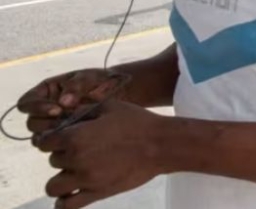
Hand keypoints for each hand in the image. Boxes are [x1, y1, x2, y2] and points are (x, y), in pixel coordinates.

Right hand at [17, 69, 124, 136]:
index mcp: (45, 92)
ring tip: (74, 130)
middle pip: (32, 123)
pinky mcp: (63, 136)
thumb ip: (75, 87)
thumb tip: (63, 102)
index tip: (57, 109)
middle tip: (68, 124)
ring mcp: (53, 124)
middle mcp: (45, 110)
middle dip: (47, 124)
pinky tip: (80, 137)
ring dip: (54, 135)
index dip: (36, 108)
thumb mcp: (88, 78)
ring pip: (40, 137)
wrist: (118, 92)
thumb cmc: (100, 81)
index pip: (26, 103)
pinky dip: (63, 142)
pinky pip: (55, 144)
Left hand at [32, 100, 164, 208]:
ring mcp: (85, 179)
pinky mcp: (97, 193)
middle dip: (63, 156)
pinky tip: (72, 193)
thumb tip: (66, 115)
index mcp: (76, 136)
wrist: (160, 144)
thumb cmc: (137, 122)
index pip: (44, 142)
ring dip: (60, 179)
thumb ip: (84, 110)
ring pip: (53, 186)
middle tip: (82, 151)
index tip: (63, 138)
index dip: (52, 139)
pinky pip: (67, 206)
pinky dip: (63, 202)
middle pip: (53, 161)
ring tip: (74, 174)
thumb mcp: (110, 107)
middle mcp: (76, 159)